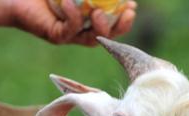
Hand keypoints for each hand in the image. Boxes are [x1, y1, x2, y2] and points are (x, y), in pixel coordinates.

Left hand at [10, 0, 137, 45]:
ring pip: (91, 38)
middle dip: (121, 27)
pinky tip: (69, 3)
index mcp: (89, 18)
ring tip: (98, 13)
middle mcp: (81, 29)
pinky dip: (72, 16)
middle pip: (107, 35)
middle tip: (128, 13)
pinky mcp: (56, 36)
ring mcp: (69, 35)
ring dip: (99, 27)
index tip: (132, 5)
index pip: (113, 22)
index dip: (125, 18)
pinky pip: (69, 30)